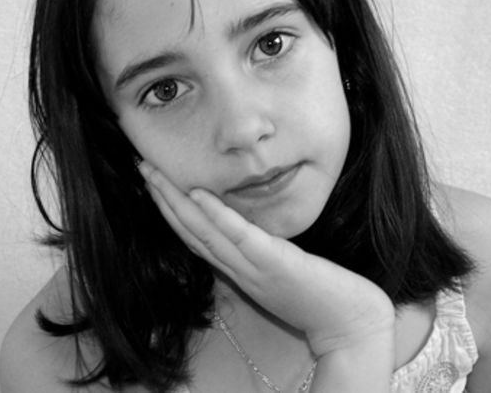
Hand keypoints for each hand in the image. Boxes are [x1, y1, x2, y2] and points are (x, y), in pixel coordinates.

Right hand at [138, 161, 394, 357]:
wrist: (347, 323)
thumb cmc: (319, 294)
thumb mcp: (281, 266)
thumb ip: (261, 250)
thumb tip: (248, 225)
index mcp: (239, 269)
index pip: (195, 237)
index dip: (171, 209)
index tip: (155, 181)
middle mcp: (238, 270)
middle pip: (190, 231)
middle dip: (163, 199)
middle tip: (142, 167)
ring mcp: (253, 269)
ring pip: (204, 233)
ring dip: (176, 203)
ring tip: (155, 175)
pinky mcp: (274, 265)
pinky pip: (240, 238)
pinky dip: (217, 216)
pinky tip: (199, 196)